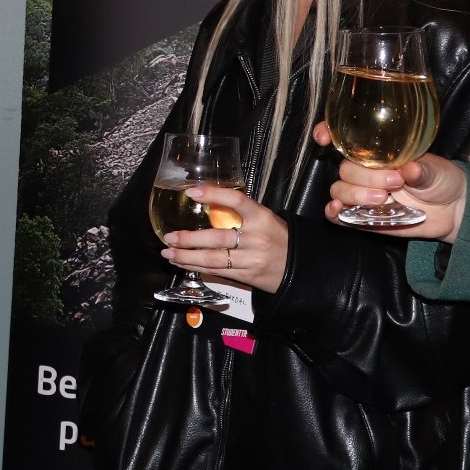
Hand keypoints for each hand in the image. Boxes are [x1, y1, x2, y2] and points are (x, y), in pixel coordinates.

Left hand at [162, 185, 287, 293]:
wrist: (300, 268)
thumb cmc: (279, 238)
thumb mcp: (266, 219)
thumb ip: (242, 213)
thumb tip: (209, 202)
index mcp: (261, 217)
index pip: (237, 201)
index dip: (214, 194)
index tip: (191, 192)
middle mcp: (256, 238)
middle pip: (217, 238)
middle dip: (189, 239)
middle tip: (169, 236)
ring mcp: (251, 259)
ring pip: (213, 259)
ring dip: (187, 257)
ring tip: (169, 253)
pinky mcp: (246, 276)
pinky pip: (218, 271)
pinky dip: (198, 268)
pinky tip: (184, 263)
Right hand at [315, 122, 465, 242]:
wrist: (452, 210)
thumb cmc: (441, 180)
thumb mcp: (436, 170)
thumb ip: (421, 170)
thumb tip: (410, 169)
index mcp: (379, 152)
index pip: (345, 139)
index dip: (329, 134)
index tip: (324, 137)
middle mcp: (366, 172)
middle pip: (344, 169)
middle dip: (365, 177)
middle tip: (395, 182)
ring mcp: (363, 194)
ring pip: (339, 190)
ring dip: (356, 194)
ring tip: (384, 199)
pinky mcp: (363, 217)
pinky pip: (338, 215)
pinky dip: (334, 212)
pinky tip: (339, 209)